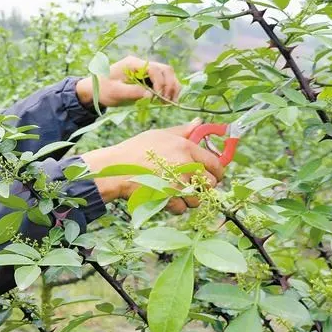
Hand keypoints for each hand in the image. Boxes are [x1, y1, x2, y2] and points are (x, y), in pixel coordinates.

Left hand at [76, 55, 180, 106]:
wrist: (96, 90)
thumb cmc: (103, 90)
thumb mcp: (115, 92)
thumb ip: (132, 92)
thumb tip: (151, 95)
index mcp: (132, 64)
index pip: (154, 69)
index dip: (160, 83)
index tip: (158, 97)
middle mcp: (141, 64)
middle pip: (165, 69)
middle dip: (169, 85)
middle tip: (167, 101)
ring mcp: (145, 70)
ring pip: (167, 74)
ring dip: (172, 87)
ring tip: (170, 102)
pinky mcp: (147, 78)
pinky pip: (164, 80)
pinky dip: (169, 89)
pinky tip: (167, 100)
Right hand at [79, 118, 224, 213]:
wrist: (116, 170)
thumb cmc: (135, 150)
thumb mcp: (159, 135)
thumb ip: (182, 130)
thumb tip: (200, 122)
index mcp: (185, 147)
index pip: (215, 163)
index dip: (216, 171)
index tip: (212, 175)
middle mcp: (185, 165)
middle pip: (210, 183)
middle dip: (202, 187)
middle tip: (190, 185)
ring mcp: (178, 183)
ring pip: (197, 198)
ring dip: (188, 198)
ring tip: (175, 192)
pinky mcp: (169, 198)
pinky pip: (182, 208)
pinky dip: (175, 206)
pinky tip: (165, 198)